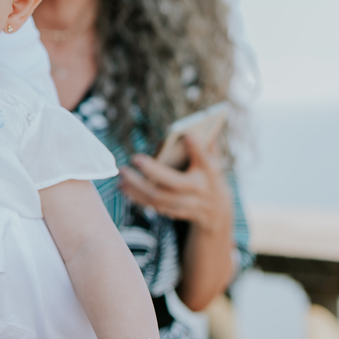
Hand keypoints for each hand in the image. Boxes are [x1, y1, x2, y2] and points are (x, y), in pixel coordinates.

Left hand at [118, 135, 232, 232]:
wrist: (217, 211)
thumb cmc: (208, 175)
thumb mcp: (212, 159)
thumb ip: (205, 144)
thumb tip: (194, 125)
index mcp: (210, 173)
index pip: (205, 160)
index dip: (198, 149)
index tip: (188, 134)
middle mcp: (199, 190)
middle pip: (174, 183)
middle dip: (153, 171)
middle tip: (134, 158)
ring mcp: (188, 205)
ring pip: (160, 198)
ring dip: (137, 187)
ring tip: (121, 175)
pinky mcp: (176, 213)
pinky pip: (155, 206)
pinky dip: (137, 197)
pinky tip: (123, 188)